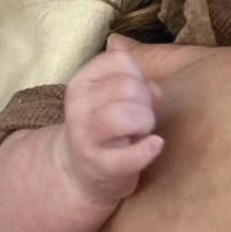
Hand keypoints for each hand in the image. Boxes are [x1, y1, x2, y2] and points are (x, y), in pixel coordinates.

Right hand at [59, 47, 164, 204]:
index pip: (120, 60)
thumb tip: (154, 89)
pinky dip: (148, 149)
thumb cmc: (103, 126)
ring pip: (127, 114)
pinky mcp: (101, 166)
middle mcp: (79, 106)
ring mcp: (86, 137)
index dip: (137, 74)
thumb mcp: (110, 96)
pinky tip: (154, 144)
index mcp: (81, 82)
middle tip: (139, 117)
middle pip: (128, 87)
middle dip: (144, 101)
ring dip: (144, 121)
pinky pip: (130, 155)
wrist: (76, 171)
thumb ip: (135, 82)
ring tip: (141, 131)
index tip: (133, 93)